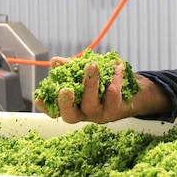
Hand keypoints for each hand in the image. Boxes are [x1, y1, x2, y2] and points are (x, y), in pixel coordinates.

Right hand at [34, 57, 171, 123]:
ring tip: (92, 65)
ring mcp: (101, 115)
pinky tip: (116, 66)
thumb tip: (55, 62)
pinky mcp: (117, 111)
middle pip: (71, 115)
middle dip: (65, 103)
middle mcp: (85, 114)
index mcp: (75, 105)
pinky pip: (113, 98)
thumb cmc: (108, 82)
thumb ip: (71, 69)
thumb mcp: (87, 73)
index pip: (56, 111)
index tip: (39, 97)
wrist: (137, 91)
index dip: (46, 106)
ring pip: (91, 105)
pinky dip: (114, 80)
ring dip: (90, 84)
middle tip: (65, 89)